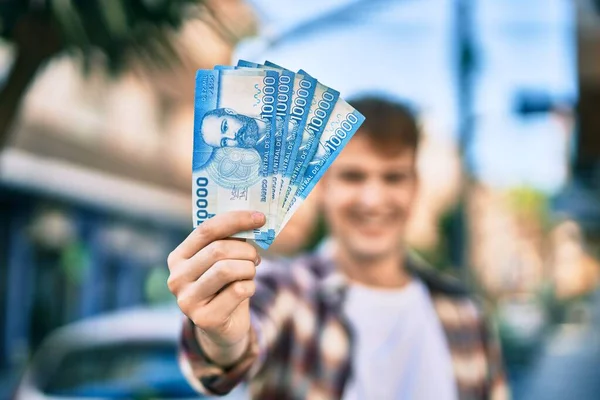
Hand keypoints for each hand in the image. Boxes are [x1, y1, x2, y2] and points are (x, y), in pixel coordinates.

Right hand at [167, 211, 264, 362]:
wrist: (223, 328)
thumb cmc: (225, 286)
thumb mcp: (224, 260)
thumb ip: (231, 240)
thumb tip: (253, 218)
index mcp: (178, 257)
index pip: (207, 229)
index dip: (236, 220)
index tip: (260, 218)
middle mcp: (176, 278)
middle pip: (218, 249)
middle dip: (245, 250)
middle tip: (256, 257)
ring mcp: (186, 300)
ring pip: (226, 269)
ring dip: (248, 269)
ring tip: (250, 273)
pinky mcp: (203, 319)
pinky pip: (237, 290)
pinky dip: (250, 286)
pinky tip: (247, 290)